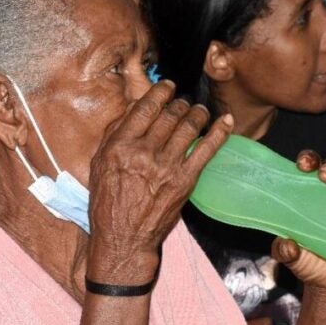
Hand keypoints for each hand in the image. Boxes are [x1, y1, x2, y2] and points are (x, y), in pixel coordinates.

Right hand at [87, 81, 232, 281]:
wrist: (124, 238)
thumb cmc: (108, 203)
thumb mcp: (99, 165)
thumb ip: (114, 136)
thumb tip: (134, 110)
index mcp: (120, 147)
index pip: (145, 108)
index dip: (160, 93)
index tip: (168, 87)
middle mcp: (143, 153)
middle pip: (169, 115)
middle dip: (180, 103)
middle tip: (183, 102)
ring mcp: (167, 167)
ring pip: (188, 127)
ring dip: (197, 113)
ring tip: (199, 110)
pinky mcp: (185, 181)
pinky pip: (207, 150)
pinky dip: (219, 132)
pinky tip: (226, 121)